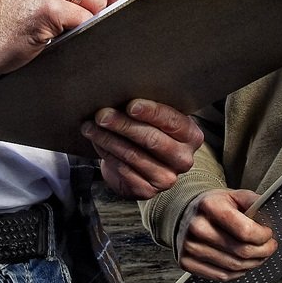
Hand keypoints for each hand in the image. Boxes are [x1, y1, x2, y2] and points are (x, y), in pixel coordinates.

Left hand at [84, 100, 203, 199]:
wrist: (139, 165)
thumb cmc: (148, 132)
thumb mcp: (156, 120)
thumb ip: (148, 109)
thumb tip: (122, 92)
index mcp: (191, 135)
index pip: (172, 121)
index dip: (151, 112)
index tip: (130, 105)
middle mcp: (183, 159)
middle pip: (152, 139)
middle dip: (123, 125)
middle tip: (102, 115)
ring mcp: (167, 178)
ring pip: (133, 155)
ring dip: (108, 139)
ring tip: (91, 126)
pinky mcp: (148, 191)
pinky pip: (123, 169)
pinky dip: (106, 153)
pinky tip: (96, 142)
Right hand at [179, 189, 276, 280]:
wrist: (185, 213)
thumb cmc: (214, 206)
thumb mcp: (234, 195)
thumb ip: (253, 202)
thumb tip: (270, 215)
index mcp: (210, 206)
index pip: (245, 230)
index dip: (263, 236)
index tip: (269, 233)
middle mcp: (197, 226)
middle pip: (241, 251)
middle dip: (263, 252)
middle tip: (270, 247)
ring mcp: (190, 246)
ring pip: (234, 266)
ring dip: (253, 264)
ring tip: (259, 255)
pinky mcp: (186, 262)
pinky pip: (221, 276)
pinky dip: (238, 273)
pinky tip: (243, 264)